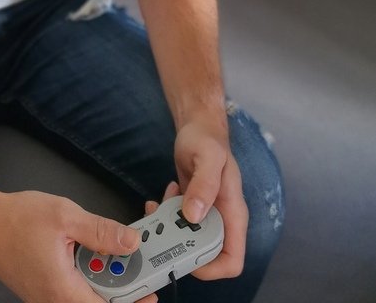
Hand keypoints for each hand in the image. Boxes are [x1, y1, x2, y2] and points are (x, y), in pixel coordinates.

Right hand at [0, 190, 159, 302]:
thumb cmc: (16, 219)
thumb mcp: (65, 216)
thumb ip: (101, 231)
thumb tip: (131, 241)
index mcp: (63, 291)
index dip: (133, 301)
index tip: (151, 289)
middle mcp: (56, 301)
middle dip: (122, 286)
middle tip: (136, 262)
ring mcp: (48, 297)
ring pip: (87, 297)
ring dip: (105, 279)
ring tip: (115, 253)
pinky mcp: (44, 289)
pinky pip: (74, 290)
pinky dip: (89, 275)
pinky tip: (91, 252)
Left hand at [173, 120, 248, 280]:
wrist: (199, 126)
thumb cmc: (207, 139)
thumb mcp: (207, 158)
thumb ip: (203, 185)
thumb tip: (194, 216)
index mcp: (233, 214)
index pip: (232, 261)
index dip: (212, 267)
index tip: (186, 255)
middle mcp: (221, 219)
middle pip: (206, 253)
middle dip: (181, 245)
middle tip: (163, 227)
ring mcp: (206, 213)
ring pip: (189, 239)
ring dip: (170, 229)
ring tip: (160, 207)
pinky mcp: (192, 206)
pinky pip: (179, 222)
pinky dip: (167, 215)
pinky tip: (165, 195)